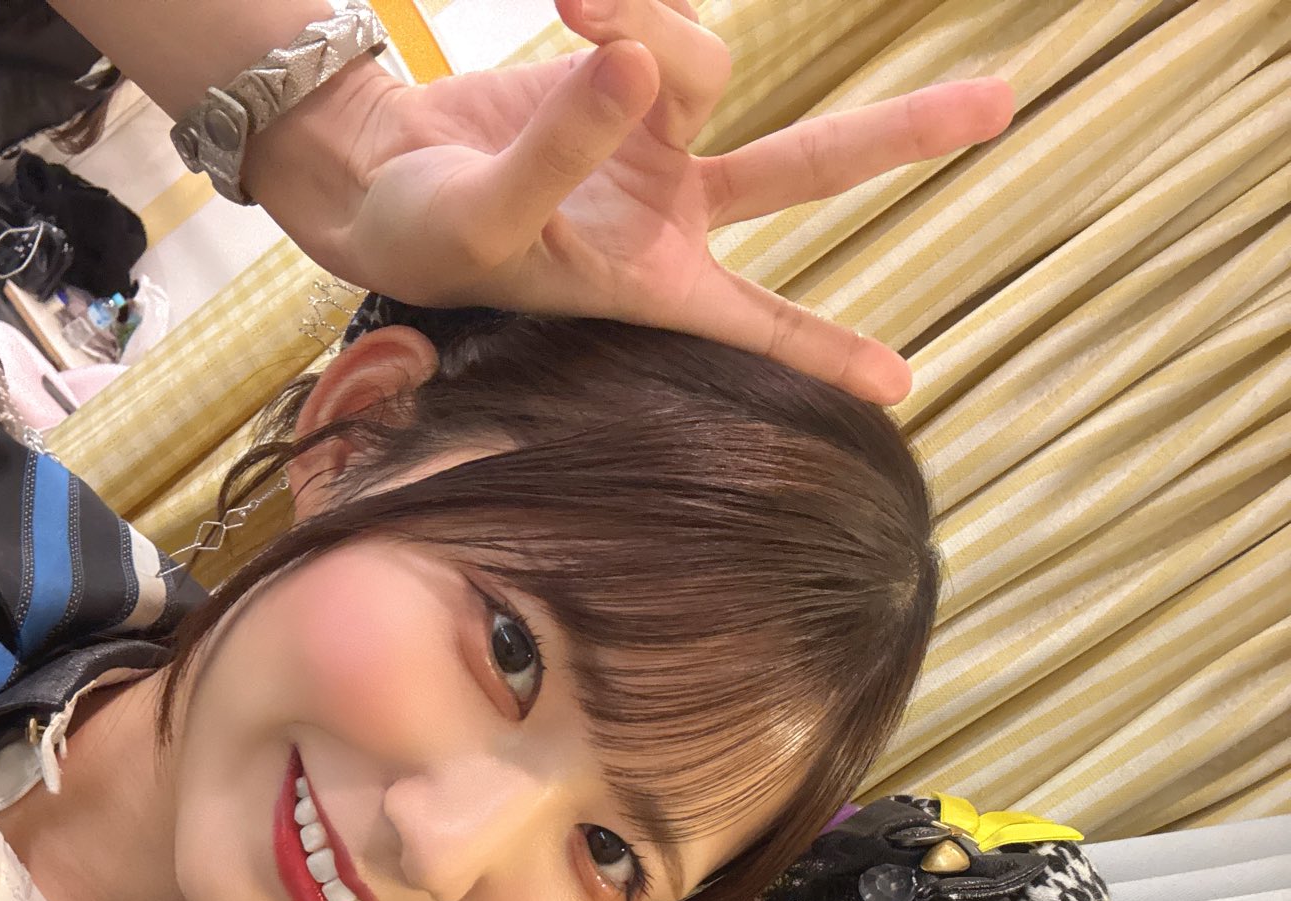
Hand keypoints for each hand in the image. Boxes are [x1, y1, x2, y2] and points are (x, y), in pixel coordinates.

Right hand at [251, 2, 1012, 399]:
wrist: (379, 174)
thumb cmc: (429, 233)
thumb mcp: (488, 216)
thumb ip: (563, 148)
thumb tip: (638, 65)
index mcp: (648, 285)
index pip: (752, 325)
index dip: (824, 352)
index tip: (902, 384)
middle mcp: (672, 213)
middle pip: (807, 166)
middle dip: (896, 135)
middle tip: (998, 106)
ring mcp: (657, 139)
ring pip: (705, 59)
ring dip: (650, 23)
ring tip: (574, 0)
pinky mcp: (625, 73)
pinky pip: (654, 14)